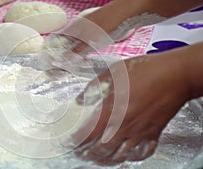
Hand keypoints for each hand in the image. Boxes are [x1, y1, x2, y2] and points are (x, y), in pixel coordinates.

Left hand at [73, 49, 190, 164]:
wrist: (174, 75)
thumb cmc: (145, 70)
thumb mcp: (113, 72)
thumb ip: (94, 87)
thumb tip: (80, 99)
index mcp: (111, 110)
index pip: (88, 133)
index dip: (77, 141)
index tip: (70, 143)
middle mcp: (124, 125)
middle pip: (102, 149)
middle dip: (89, 155)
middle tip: (81, 155)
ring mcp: (139, 132)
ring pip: (120, 155)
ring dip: (107, 160)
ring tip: (98, 160)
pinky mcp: (154, 133)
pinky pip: (142, 152)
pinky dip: (132, 157)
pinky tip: (126, 156)